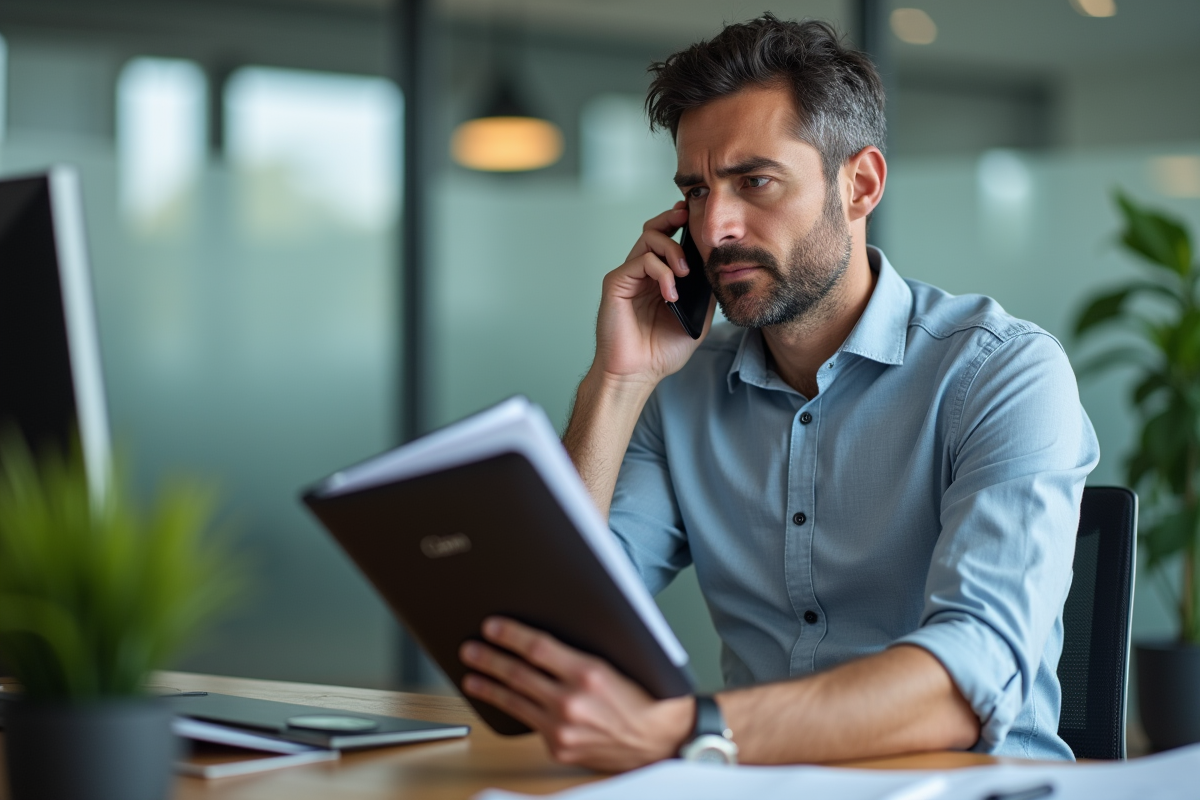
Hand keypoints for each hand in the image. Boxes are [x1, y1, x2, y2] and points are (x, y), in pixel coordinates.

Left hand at [459, 616, 694, 771]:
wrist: (663, 740)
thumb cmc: (647, 697)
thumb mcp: (616, 662)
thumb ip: (579, 652)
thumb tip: (542, 638)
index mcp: (588, 674)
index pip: (536, 648)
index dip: (509, 635)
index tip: (491, 627)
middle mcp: (572, 703)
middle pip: (517, 674)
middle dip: (489, 659)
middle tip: (470, 649)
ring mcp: (563, 729)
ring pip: (515, 702)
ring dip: (490, 687)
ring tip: (472, 676)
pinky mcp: (560, 749)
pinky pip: (531, 724)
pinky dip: (515, 710)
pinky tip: (503, 701)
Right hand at [592, 202, 715, 386]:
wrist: (638, 372)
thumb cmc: (660, 351)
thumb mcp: (696, 319)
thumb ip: (705, 294)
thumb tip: (721, 270)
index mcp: (658, 278)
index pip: (667, 240)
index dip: (680, 224)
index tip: (696, 217)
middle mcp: (642, 273)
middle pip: (654, 229)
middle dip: (673, 218)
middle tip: (689, 219)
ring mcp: (628, 276)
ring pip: (649, 238)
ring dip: (673, 249)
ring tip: (685, 272)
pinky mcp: (616, 283)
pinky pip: (641, 261)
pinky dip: (661, 272)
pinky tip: (670, 294)